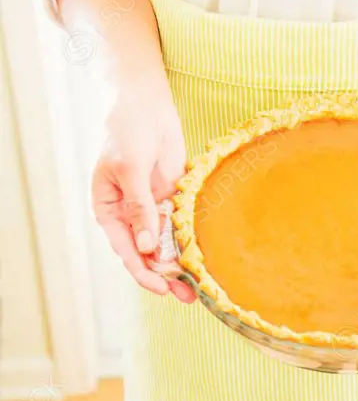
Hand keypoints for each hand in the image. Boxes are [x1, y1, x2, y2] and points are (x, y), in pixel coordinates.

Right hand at [92, 84, 194, 301]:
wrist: (145, 103)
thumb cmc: (127, 131)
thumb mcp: (130, 169)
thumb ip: (140, 208)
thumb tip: (148, 247)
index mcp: (109, 211)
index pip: (125, 249)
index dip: (142, 271)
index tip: (161, 287)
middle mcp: (130, 216)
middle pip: (147, 255)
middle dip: (165, 276)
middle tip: (186, 296)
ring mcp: (152, 210)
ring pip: (166, 247)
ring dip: (180, 266)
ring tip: (198, 288)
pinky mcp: (171, 202)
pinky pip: (181, 229)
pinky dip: (190, 244)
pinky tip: (204, 260)